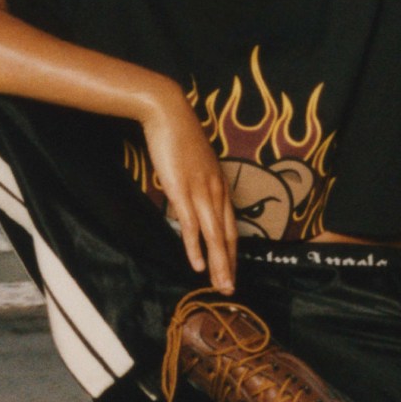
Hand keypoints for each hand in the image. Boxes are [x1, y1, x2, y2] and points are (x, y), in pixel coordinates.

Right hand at [143, 89, 236, 288]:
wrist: (168, 112)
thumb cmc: (179, 136)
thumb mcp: (195, 164)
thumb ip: (198, 182)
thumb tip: (193, 198)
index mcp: (221, 186)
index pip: (230, 226)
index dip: (231, 251)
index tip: (232, 270)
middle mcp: (216, 192)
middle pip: (226, 236)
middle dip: (229, 265)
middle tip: (231, 289)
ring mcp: (201, 192)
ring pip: (214, 236)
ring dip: (217, 264)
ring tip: (220, 286)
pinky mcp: (182, 191)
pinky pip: (191, 225)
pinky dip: (194, 247)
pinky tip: (195, 265)